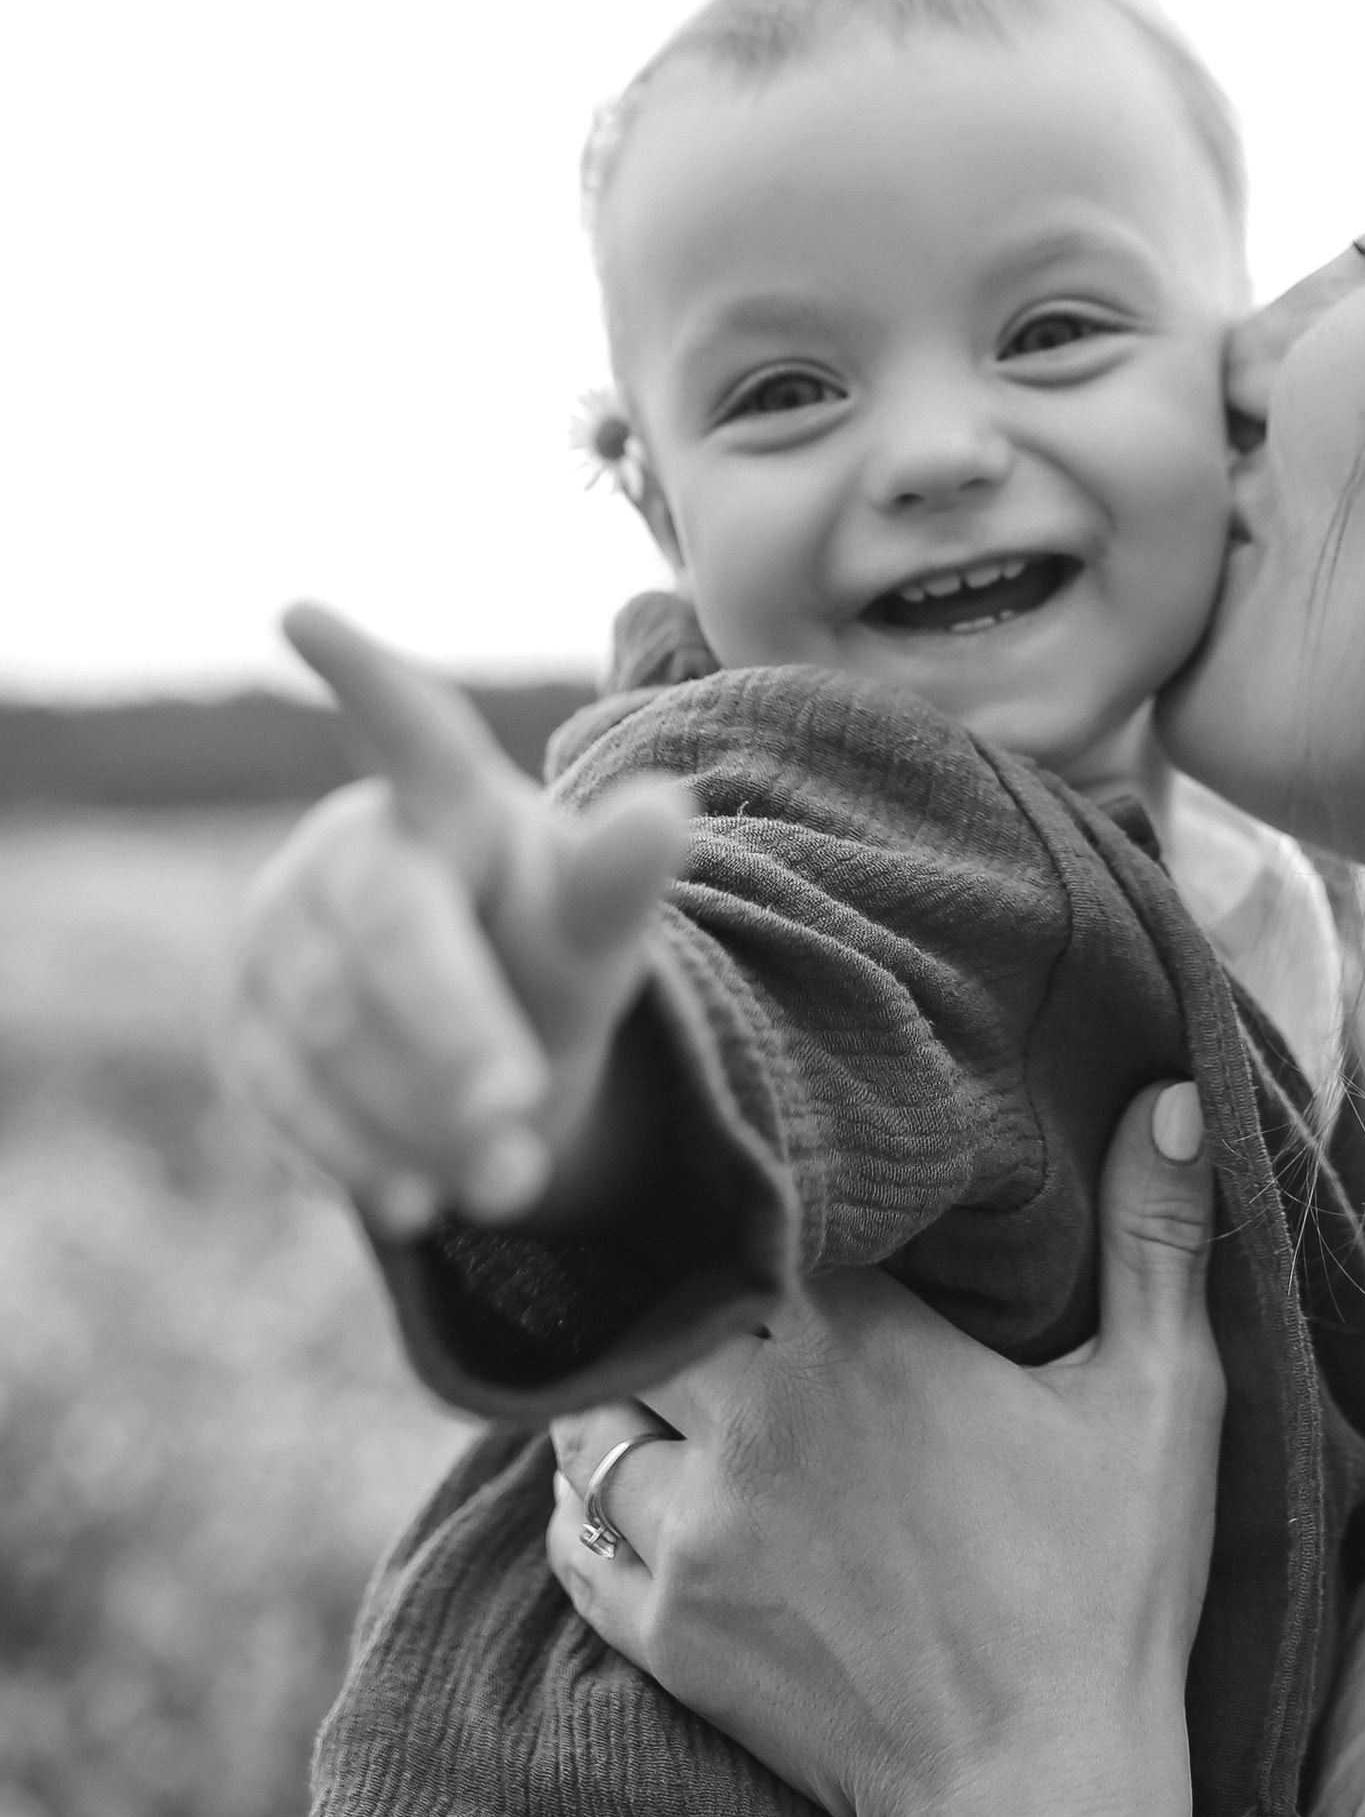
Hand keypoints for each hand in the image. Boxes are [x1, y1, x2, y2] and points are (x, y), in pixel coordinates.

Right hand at [220, 603, 692, 1231]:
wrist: (478, 1042)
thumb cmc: (544, 948)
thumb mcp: (596, 927)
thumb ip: (621, 882)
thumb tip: (670, 807)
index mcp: (445, 799)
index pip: (409, 730)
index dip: (362, 677)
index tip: (301, 614)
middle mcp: (346, 851)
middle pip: (387, 935)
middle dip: (448, 1032)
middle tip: (516, 1117)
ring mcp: (276, 937)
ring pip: (331, 1031)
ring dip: (415, 1115)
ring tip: (508, 1182)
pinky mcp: (242, 1023)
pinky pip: (282, 1093)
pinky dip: (352, 1153)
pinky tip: (415, 1202)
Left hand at [547, 1078, 1221, 1816]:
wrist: (1034, 1802)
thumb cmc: (1108, 1591)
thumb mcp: (1161, 1398)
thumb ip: (1158, 1233)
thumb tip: (1175, 1087)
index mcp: (856, 1337)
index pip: (747, 1211)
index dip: (752, 1194)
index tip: (774, 1185)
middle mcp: (749, 1420)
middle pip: (647, 1305)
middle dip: (671, 1287)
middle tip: (703, 1274)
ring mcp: (692, 1533)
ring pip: (592, 1417)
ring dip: (620, 1391)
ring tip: (665, 1374)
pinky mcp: (664, 1631)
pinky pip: (573, 1532)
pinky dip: (591, 1498)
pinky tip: (640, 1483)